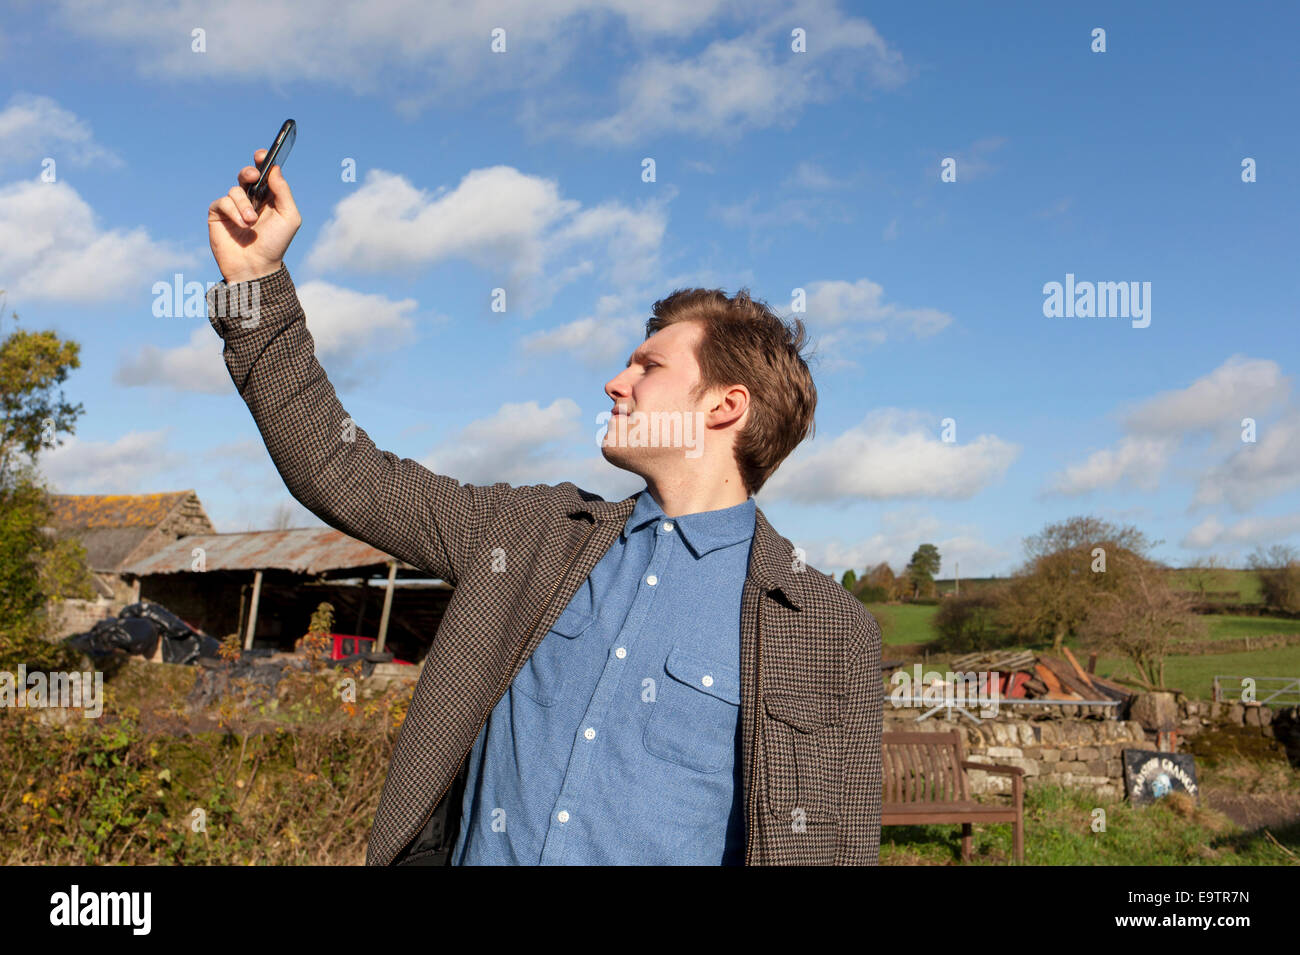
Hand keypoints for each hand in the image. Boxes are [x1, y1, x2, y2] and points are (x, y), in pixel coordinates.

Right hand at [207, 148, 301, 283]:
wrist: (256, 266)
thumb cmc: (275, 244)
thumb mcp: (289, 218)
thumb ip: (283, 192)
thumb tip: (274, 169)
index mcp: (269, 198)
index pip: (265, 174)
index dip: (262, 161)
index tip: (262, 155)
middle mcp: (251, 200)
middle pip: (247, 175)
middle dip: (249, 172)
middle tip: (253, 177)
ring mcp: (234, 206)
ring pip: (236, 190)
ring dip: (244, 205)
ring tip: (251, 222)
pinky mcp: (219, 214)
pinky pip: (222, 201)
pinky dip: (233, 211)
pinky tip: (242, 224)